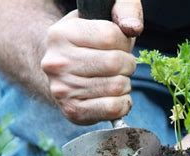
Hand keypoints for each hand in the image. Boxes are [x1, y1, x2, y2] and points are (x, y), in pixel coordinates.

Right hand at [40, 0, 142, 124]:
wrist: (61, 72)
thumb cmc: (89, 44)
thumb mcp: (101, 16)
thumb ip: (124, 8)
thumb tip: (133, 28)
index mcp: (60, 34)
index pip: (111, 35)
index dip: (124, 41)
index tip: (119, 45)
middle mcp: (56, 62)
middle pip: (115, 63)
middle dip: (128, 64)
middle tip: (121, 65)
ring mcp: (63, 89)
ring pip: (117, 86)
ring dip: (126, 84)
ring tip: (115, 79)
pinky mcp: (73, 111)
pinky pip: (113, 108)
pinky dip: (124, 103)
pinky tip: (116, 97)